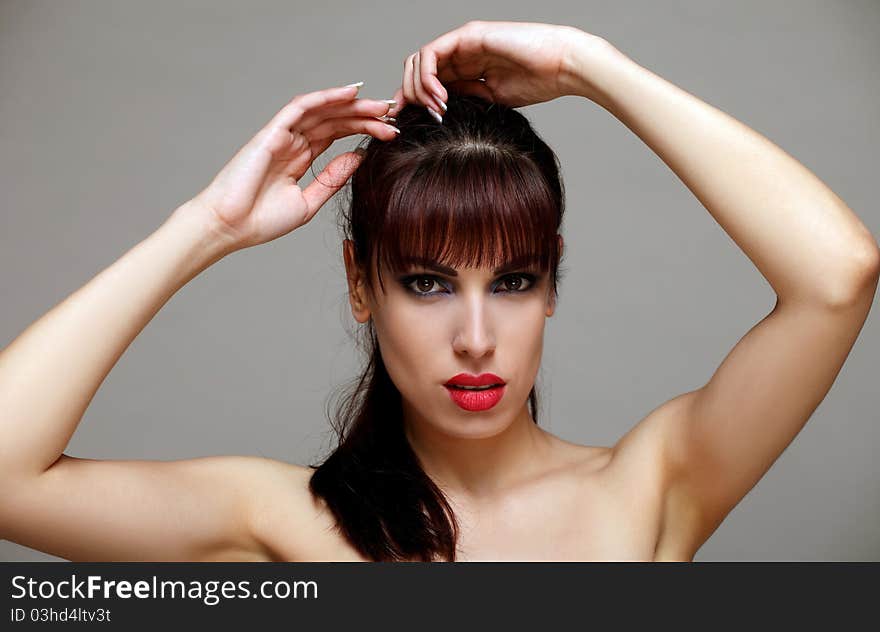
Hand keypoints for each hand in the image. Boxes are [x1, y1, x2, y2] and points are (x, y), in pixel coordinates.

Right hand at [183, 83, 397, 252]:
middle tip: (393, 113)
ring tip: (380, 105)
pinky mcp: (272, 133)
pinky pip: (301, 108)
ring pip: (323, 111)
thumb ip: (332, 178)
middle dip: (365, 115)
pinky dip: (326, 97)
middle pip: (335, 120)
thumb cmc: (261, 220)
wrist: (230, 228)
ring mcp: (282, 136)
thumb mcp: (308, 202)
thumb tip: (358, 157)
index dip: (364, 130)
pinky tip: (350, 93)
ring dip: (352, 105)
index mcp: (300, 159)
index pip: (338, 135)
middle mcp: (293, 143)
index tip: (391, 132)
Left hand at [389, 20, 601, 115]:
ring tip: (437, 110)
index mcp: (467, 67)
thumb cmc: (538, 82)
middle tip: (417, 118)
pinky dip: (428, 78)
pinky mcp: (467, 36)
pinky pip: (431, 55)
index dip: (413, 102)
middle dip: (409, 96)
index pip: (427, 82)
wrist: (562, 66)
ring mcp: (462, 42)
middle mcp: (461, 52)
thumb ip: (465, 100)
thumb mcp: (492, 100)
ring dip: (419, 89)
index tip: (408, 123)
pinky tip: (441, 98)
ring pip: (418, 61)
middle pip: (416, 70)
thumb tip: (438, 113)